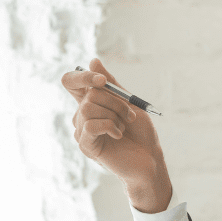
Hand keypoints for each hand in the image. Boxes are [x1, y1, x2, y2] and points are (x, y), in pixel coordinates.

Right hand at [63, 58, 171, 212]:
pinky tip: (119, 135)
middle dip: (115, 102)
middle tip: (130, 116)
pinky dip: (110, 126)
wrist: (150, 159)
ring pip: (88, 109)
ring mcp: (82, 131)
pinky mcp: (86, 146)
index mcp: (91, 103)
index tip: (103, 81)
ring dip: (114, 115)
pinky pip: (91, 125)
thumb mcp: (130, 103)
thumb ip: (112, 85)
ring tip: (125, 126)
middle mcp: (82, 116)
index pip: (71, 82)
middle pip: (88, 95)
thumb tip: (93, 61)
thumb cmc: (141, 133)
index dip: (82, 76)